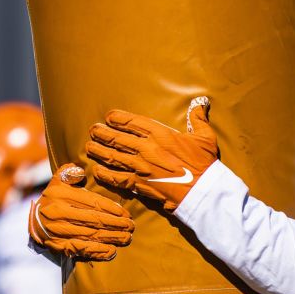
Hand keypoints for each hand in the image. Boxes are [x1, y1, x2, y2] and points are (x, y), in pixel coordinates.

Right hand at [28, 164, 134, 260]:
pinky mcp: (58, 245)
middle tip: (131, 226)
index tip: (125, 213)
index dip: (111, 209)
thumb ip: (70, 172)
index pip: (92, 203)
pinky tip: (111, 251)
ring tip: (126, 238)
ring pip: (90, 235)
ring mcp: (58, 231)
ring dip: (111, 237)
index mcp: (62, 195)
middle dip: (115, 224)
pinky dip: (97, 251)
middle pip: (94, 220)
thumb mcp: (58, 180)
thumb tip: (81, 171)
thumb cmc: (53, 198)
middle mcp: (59, 213)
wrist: (35, 221)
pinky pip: (81, 249)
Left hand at [85, 97, 218, 210]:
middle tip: (93, 130)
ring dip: (98, 151)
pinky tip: (96, 170)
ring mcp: (140, 167)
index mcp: (160, 133)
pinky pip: (116, 178)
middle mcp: (146, 148)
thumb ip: (198, 118)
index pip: (132, 122)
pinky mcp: (139, 184)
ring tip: (89, 146)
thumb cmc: (204, 164)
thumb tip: (201, 102)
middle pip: (117, 138)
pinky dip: (104, 174)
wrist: (202, 191)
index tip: (109, 117)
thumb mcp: (205, 137)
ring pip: (113, 156)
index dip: (118, 118)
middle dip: (102, 133)